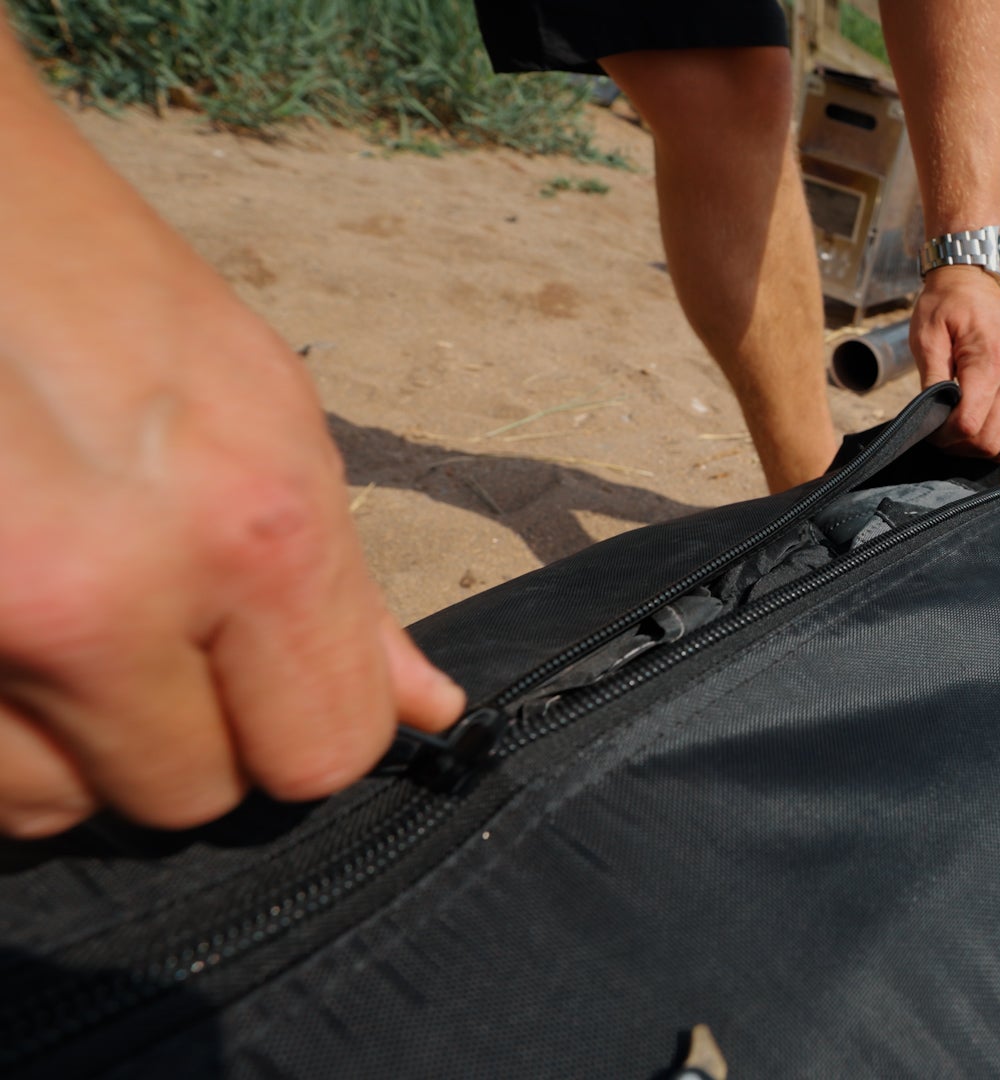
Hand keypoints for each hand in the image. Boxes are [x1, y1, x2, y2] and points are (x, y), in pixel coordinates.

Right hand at [0, 177, 463, 839]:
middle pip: (187, 793)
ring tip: (41, 611)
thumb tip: (425, 709)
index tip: (263, 688)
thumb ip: (339, 581)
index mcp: (250, 525)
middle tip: (135, 627)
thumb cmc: (83, 275)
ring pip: (52, 804)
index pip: (321, 750)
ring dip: (59, 741)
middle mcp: (109, 592)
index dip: (297, 728)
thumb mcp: (255, 402)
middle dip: (172, 733)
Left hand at [910, 266, 999, 459]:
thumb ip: (931, 378)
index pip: (969, 423)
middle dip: (960, 446)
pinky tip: (984, 432)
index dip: (944, 436)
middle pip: (990, 440)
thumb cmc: (946, 305)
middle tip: (939, 433)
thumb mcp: (927, 335)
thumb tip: (931, 417)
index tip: (928, 428)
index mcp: (989, 361)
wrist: (975, 283)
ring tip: (960, 434)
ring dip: (983, 449)